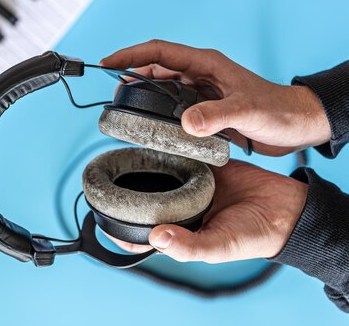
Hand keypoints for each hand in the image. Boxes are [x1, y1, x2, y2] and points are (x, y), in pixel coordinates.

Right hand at [100, 40, 330, 155]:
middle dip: (129, 74)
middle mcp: (200, 74)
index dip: (131, 55)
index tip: (108, 63)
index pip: (160, 52)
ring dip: (142, 94)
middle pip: (155, 68)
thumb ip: (216, 115)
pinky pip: (173, 107)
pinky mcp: (204, 109)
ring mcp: (201, 91)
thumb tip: (185, 123)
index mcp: (206, 64)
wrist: (297, 125)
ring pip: (162, 88)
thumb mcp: (247, 111)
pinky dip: (157, 112)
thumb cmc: (278, 110)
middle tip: (109, 90)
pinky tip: (150, 124)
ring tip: (123, 107)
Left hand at [107, 160, 307, 262]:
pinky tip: (156, 138)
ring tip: (126, 152)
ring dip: (147, 163)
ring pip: (160, 172)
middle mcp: (179, 207)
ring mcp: (189, 185)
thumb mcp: (219, 246)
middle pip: (146, 197)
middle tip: (107, 174)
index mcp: (178, 230)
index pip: (141, 232)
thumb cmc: (253, 236)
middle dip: (128, 188)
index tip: (99, 212)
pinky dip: (170, 147)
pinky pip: (180, 154)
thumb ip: (188, 246)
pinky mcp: (202, 166)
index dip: (119, 226)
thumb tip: (156, 238)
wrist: (285, 208)